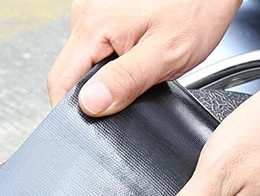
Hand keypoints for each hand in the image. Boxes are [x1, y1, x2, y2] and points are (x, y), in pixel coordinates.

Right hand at [47, 0, 239, 115]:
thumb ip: (125, 82)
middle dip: (95, 89)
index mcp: (94, 25)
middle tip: (130, 84)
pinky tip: (136, 47)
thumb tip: (90, 105)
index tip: (92, 121)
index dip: (70, 109)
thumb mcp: (166, 53)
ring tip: (138, 61)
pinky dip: (112, 53)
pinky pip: (96, 42)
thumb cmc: (199, 4)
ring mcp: (93, 7)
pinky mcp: (103, 7)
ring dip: (105, 70)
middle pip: (71, 71)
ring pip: (83, 58)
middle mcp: (87, 11)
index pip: (60, 82)